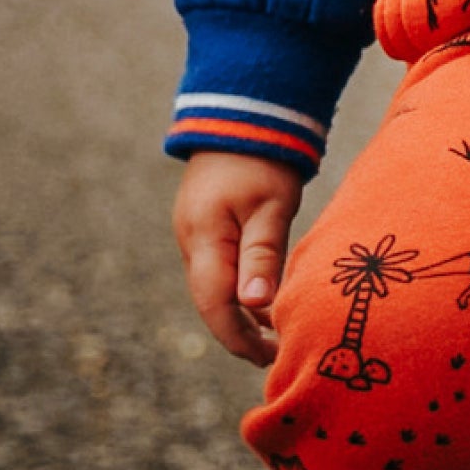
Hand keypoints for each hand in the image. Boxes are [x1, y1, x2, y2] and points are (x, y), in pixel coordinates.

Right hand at [173, 150, 304, 363]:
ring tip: (275, 334)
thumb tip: (255, 308)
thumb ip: (263, 255)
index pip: (214, 305)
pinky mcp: (207, 224)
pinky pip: (220, 267)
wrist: (246, 112)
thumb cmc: (264, 158)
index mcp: (203, 238)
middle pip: (212, 301)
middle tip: (277, 353)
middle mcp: (192, 241)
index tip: (268, 357)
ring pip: (215, 286)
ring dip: (240, 311)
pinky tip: (263, 298)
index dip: (238, 337)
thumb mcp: (270, 206)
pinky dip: (239, 287)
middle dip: (240, 332)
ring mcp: (196, 233)